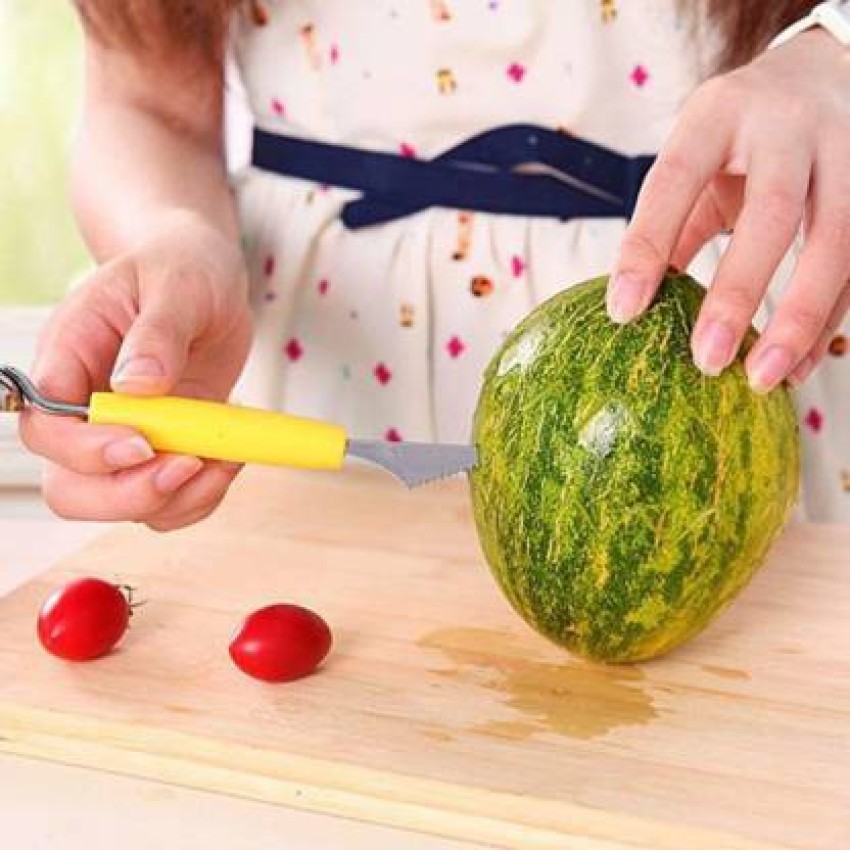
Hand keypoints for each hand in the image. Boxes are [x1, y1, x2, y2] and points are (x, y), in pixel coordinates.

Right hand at [21, 211, 252, 530]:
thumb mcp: (175, 283)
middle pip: (71, 488)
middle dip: (129, 494)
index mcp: (69, 358)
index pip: (47, 429)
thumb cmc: (181, 267)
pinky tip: (227, 459)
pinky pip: (170, 501)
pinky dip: (201, 496)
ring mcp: (125, 436)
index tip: (143, 443)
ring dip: (176, 499)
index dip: (87, 451)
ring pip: (122, 506)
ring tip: (222, 457)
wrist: (207, 277)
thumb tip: (137, 384)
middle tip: (188, 465)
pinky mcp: (164, 449)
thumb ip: (157, 332)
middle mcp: (88, 408)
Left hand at [609, 29, 849, 390]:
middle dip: (738, 292)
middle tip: (707, 360)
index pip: (675, 180)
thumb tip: (632, 306)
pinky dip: (829, 319)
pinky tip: (798, 364)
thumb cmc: (740, 133)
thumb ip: (669, 224)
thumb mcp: (696, 157)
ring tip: (762, 378)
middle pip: (772, 214)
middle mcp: (789, 126)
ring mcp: (847, 151)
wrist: (824, 70)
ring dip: (800, 318)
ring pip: (837, 241)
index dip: (646, 246)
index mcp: (720, 113)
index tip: (622, 311)